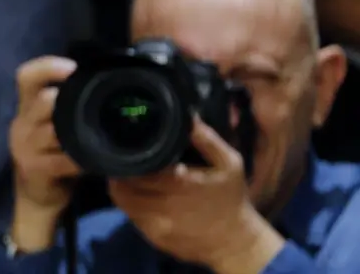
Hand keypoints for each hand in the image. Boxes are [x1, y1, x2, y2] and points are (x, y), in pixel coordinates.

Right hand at [9, 57, 81, 215]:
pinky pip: (61, 159)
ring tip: (95, 137)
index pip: (26, 76)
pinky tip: (91, 162)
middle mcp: (21, 123)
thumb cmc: (51, 156)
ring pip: (52, 130)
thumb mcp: (53, 128)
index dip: (48, 67)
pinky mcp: (34, 168)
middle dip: (66, 100)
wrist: (37, 198)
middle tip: (89, 105)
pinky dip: (79, 160)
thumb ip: (65, 108)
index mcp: (26, 108)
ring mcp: (25, 147)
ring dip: (77, 133)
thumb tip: (100, 85)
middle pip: (41, 100)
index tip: (73, 68)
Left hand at [110, 119, 284, 273]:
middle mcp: (163, 206)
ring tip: (130, 177)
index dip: (129, 157)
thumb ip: (207, 139)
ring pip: (123, 202)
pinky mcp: (154, 239)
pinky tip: (141, 196)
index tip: (129, 148)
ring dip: (123, 189)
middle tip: (128, 161)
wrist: (235, 243)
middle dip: (123, 172)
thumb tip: (189, 117)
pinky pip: (132, 218)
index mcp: (179, 184)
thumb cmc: (231, 199)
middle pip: (123, 185)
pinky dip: (132, 205)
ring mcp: (157, 225)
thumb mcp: (229, 164)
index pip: (137, 167)